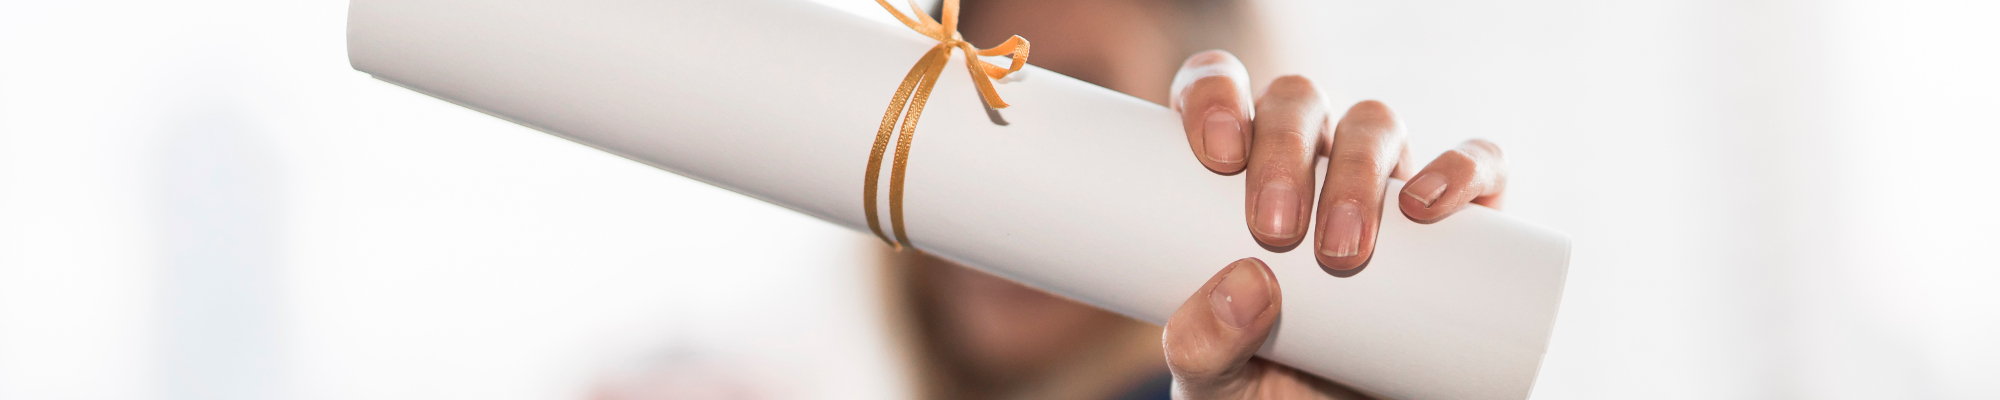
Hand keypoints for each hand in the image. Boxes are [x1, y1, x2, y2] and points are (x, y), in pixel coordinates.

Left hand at [1161, 51, 1510, 397]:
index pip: (1218, 88)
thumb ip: (1200, 345)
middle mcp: (1308, 157)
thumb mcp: (1209, 380)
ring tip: (1342, 248)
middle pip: (1298, 103)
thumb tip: (1247, 283)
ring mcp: (1383, 182)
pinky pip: (1476, 162)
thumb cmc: (1257, 389)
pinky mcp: (1457, 222)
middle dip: (1285, 150)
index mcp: (1233, 167)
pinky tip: (1431, 202)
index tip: (1215, 154)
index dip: (1214, 94)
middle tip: (1275, 229)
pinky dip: (1464, 166)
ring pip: (1376, 125)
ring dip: (1358, 168)